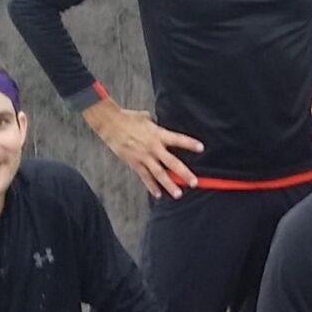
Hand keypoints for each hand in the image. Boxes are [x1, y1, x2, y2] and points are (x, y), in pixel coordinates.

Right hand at [84, 100, 204, 198]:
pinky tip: (157, 194)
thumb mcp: (147, 118)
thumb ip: (157, 126)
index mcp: (158, 134)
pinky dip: (151, 186)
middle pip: (172, 162)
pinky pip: (144, 177)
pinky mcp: (134, 163)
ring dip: (169, 184)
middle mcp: (153, 147)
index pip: (178, 139)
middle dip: (184, 173)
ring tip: (178, 194)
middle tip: (194, 182)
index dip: (189, 143)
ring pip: (159, 173)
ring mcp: (143, 156)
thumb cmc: (129, 118)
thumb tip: (161, 128)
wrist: (110, 123)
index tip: (201, 148)